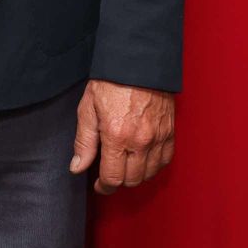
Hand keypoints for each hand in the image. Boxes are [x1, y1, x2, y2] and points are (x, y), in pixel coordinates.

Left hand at [70, 80, 174, 194]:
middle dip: (119, 181)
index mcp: (117, 136)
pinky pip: (165, 160)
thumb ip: (84, 141)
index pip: (112, 178)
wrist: (138, 60)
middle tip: (111, 174)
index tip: (100, 185)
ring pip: (150, 174)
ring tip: (126, 166)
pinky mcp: (170, 131)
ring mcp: (158, 137)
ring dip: (137, 175)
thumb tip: (78, 167)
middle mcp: (140, 141)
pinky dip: (154, 165)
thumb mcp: (88, 108)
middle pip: (132, 180)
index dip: (104, 187)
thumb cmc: (111, 81)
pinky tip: (144, 159)